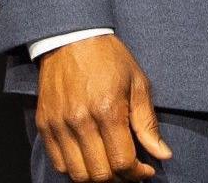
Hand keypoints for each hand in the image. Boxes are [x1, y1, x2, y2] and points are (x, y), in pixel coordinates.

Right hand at [34, 34, 171, 181]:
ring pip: (77, 173)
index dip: (137, 173)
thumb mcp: (138, 84)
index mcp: (108, 110)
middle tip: (130, 171)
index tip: (146, 170)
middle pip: (99, 174)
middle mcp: (80, 122)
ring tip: (111, 168)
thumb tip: (162, 154)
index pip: (121, 161)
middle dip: (119, 179)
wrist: (72, 39)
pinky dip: (75, 169)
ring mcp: (59, 125)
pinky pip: (58, 162)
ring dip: (97, 177)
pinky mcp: (45, 125)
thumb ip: (148, 123)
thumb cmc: (111, 59)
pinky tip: (91, 159)